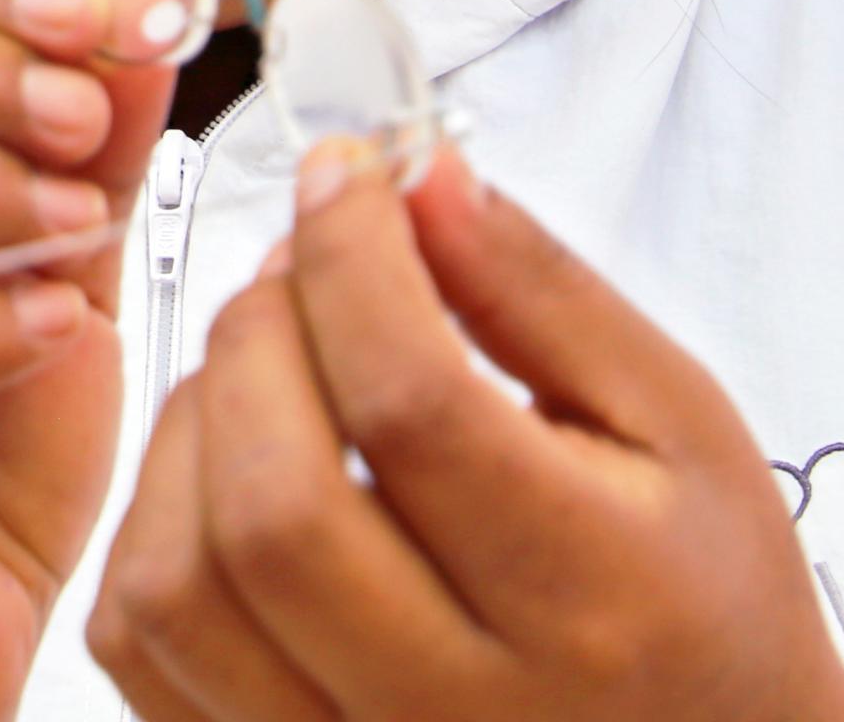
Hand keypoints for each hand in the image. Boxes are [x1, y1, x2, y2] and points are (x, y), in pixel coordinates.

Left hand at [88, 140, 843, 720]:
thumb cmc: (698, 587)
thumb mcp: (674, 416)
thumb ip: (537, 289)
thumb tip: (414, 174)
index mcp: (592, 598)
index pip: (414, 408)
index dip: (353, 262)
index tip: (346, 178)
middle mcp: (464, 706)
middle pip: (276, 506)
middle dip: (259, 338)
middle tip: (300, 268)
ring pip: (181, 587)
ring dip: (192, 428)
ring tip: (265, 366)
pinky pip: (146, 650)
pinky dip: (156, 526)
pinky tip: (227, 465)